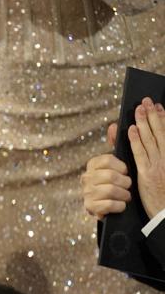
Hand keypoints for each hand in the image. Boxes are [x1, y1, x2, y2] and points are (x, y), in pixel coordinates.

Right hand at [82, 122, 130, 219]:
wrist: (110, 207)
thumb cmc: (116, 184)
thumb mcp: (116, 165)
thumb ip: (115, 145)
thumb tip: (113, 125)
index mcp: (92, 165)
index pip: (108, 160)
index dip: (121, 167)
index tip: (125, 171)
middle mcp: (86, 178)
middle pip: (110, 176)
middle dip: (125, 182)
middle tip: (128, 186)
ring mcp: (86, 193)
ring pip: (111, 190)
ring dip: (124, 195)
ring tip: (125, 196)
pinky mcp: (90, 207)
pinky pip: (109, 204)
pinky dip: (120, 206)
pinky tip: (120, 205)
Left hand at [130, 98, 164, 217]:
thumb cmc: (164, 192)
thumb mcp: (162, 171)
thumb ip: (153, 152)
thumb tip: (139, 137)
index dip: (163, 118)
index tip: (158, 106)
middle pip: (159, 133)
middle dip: (152, 115)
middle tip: (146, 101)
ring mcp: (158, 166)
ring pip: (150, 140)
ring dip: (144, 123)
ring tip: (139, 109)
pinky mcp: (147, 174)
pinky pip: (140, 154)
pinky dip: (135, 140)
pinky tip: (131, 129)